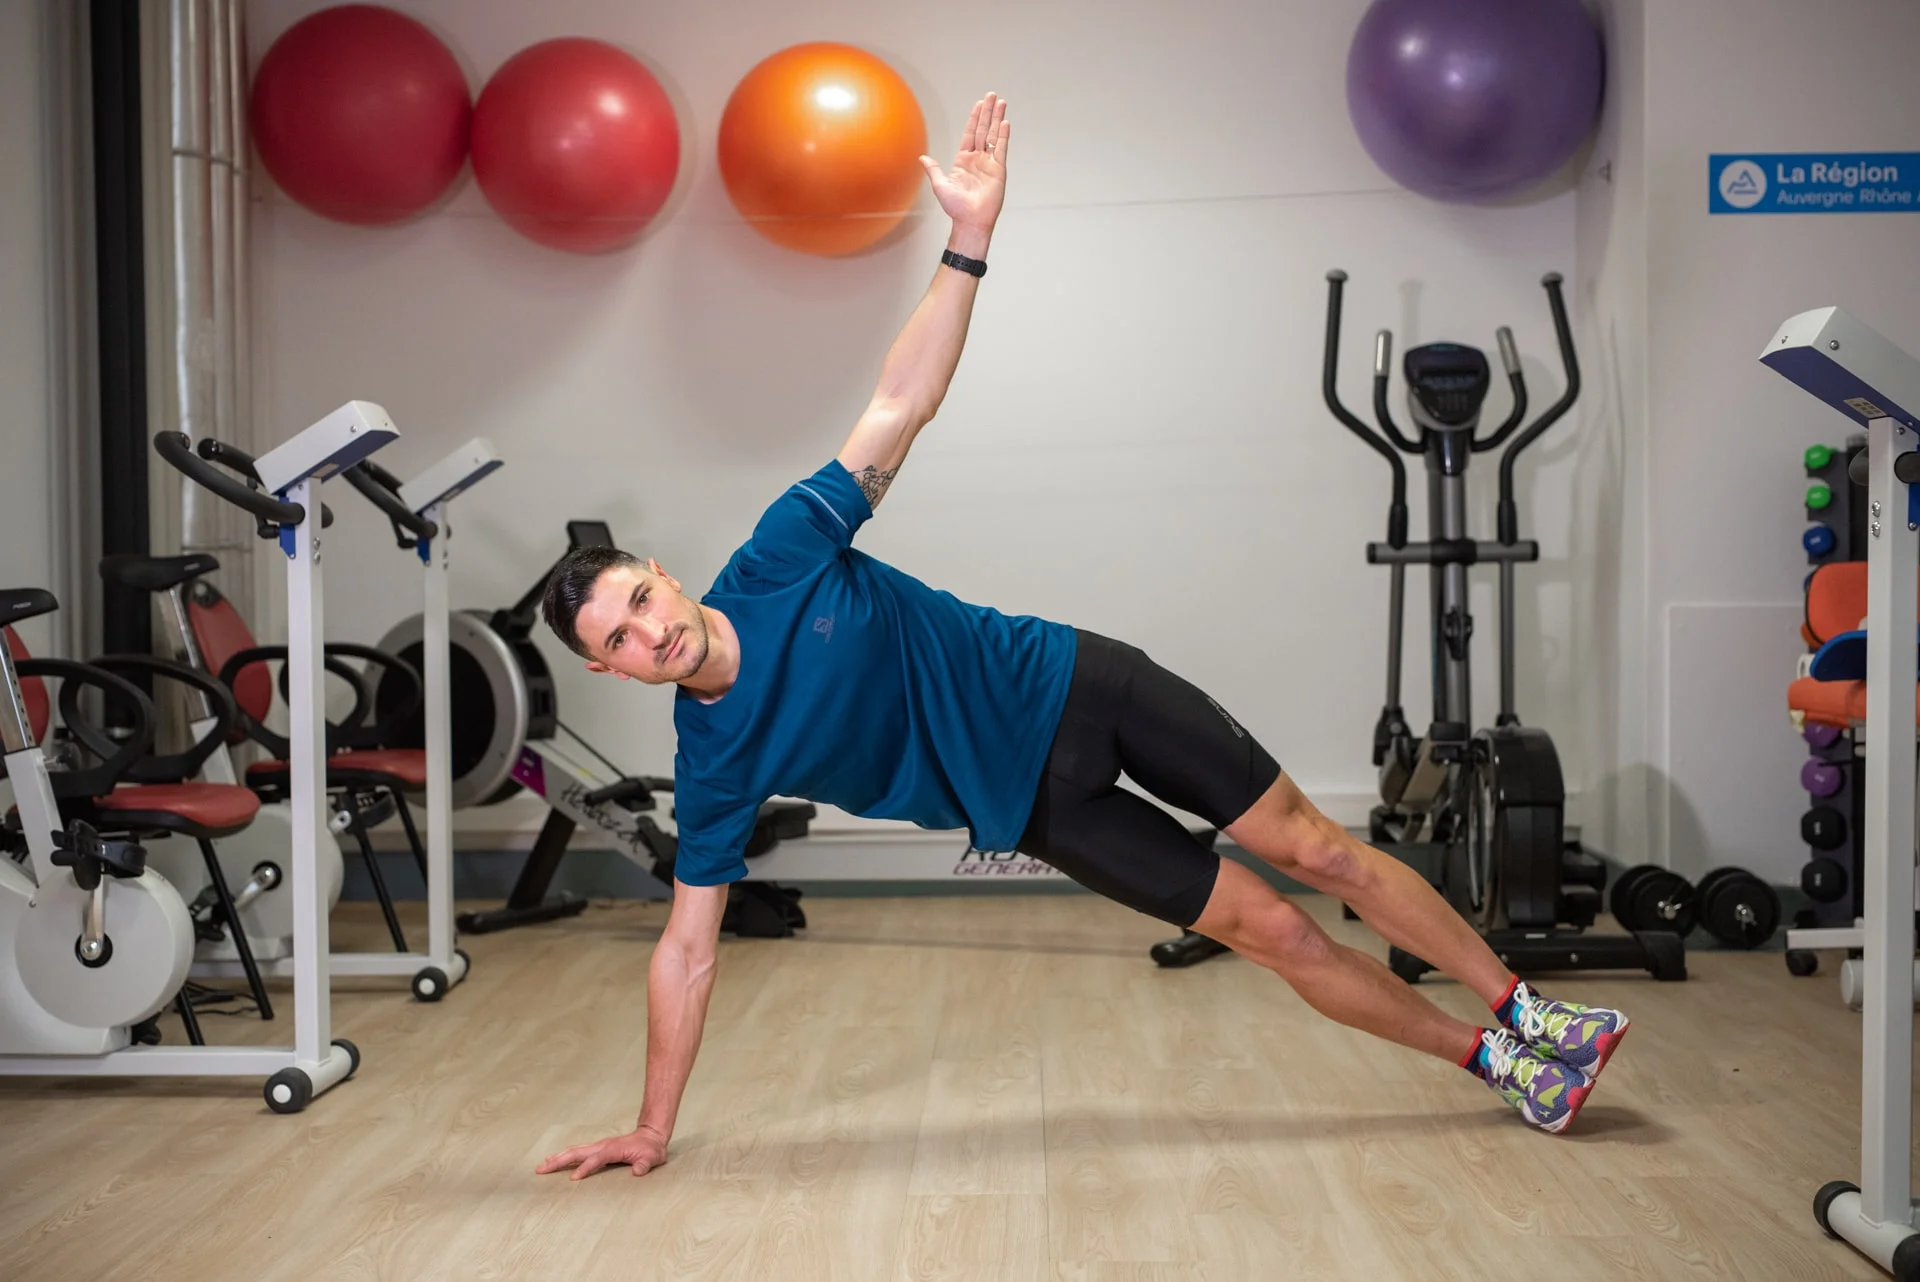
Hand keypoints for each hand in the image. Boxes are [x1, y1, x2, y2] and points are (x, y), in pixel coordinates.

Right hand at [535, 1125, 668, 1180]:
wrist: (650, 1135)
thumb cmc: (651, 1149)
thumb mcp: (653, 1158)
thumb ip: (645, 1164)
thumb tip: (638, 1171)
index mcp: (613, 1149)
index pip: (596, 1159)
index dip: (586, 1168)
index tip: (574, 1179)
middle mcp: (601, 1146)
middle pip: (576, 1152)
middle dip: (559, 1161)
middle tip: (541, 1170)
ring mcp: (598, 1146)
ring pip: (573, 1151)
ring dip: (557, 1158)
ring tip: (541, 1166)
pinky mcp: (596, 1149)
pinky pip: (577, 1152)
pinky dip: (564, 1157)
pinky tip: (554, 1161)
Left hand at [919, 93, 1008, 237]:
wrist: (969, 221)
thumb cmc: (955, 207)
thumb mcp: (940, 185)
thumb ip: (933, 169)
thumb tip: (922, 158)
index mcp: (963, 160)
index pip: (970, 134)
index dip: (975, 118)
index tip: (979, 104)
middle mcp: (978, 159)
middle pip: (984, 130)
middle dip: (988, 112)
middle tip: (993, 95)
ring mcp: (989, 163)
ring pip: (994, 136)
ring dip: (997, 119)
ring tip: (1002, 103)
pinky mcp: (998, 170)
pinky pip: (1001, 149)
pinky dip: (1003, 136)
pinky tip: (1005, 123)